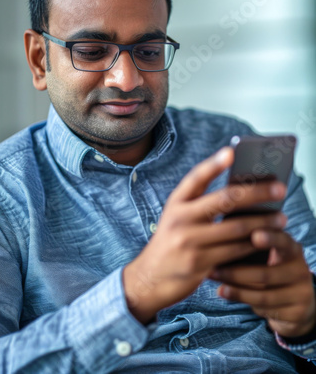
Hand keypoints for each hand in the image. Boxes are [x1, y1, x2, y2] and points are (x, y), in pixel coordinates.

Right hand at [123, 147, 286, 323]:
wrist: (150, 278)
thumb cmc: (172, 243)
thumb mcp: (178, 218)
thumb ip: (201, 206)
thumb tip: (243, 193)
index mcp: (176, 203)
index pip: (196, 178)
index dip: (213, 164)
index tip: (231, 152)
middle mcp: (180, 218)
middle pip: (224, 199)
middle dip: (256, 193)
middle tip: (279, 188)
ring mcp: (189, 241)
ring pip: (235, 228)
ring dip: (262, 223)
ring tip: (280, 218)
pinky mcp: (199, 264)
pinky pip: (234, 252)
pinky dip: (254, 245)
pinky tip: (266, 241)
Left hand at [210, 228, 315, 337]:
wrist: (296, 303)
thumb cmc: (270, 268)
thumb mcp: (266, 254)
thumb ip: (250, 244)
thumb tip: (219, 232)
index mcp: (292, 249)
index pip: (283, 242)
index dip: (270, 239)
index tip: (254, 235)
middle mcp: (300, 270)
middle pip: (265, 273)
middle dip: (235, 272)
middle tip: (213, 269)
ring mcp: (301, 293)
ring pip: (262, 294)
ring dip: (235, 289)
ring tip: (214, 283)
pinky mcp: (296, 313)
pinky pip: (264, 308)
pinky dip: (242, 300)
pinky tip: (225, 294)